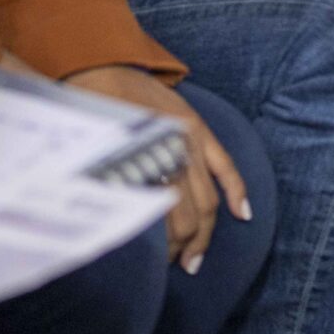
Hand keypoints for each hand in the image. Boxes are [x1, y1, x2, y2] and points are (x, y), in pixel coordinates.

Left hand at [63, 66, 250, 271]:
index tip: (158, 266)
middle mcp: (172, 153)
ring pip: (208, 199)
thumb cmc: (91, 118)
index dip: (168, 248)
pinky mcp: (197, 127)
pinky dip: (236, 190)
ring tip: (195, 257)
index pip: (168, 218)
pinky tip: (242, 216)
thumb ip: (116, 189)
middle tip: (174, 266)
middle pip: (191, 214)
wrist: (100, 67)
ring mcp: (189, 139)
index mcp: (146, 163)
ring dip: (204, 232)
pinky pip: (224, 165)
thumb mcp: (97, 158)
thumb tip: (120, 231)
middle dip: (184, 246)